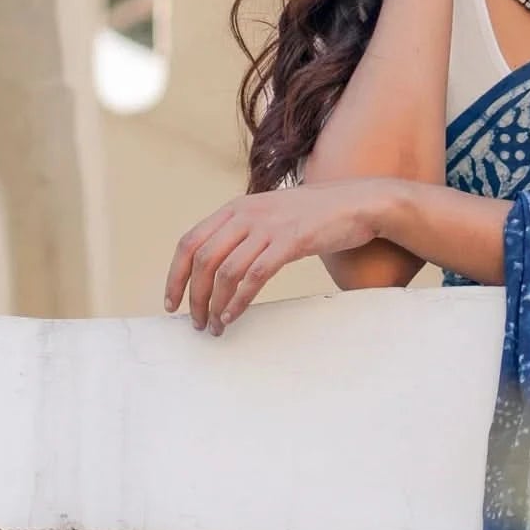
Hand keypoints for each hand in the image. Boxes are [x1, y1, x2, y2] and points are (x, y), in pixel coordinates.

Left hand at [163, 179, 389, 332]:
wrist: (358, 203)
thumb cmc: (316, 215)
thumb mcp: (270, 215)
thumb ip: (244, 232)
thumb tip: (218, 266)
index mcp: (235, 209)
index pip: (189, 242)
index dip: (174, 276)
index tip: (172, 303)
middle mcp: (245, 215)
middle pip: (202, 260)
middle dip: (194, 297)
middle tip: (196, 322)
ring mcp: (268, 227)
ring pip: (225, 271)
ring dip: (215, 304)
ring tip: (216, 326)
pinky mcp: (290, 241)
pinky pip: (255, 277)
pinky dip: (239, 301)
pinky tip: (235, 316)